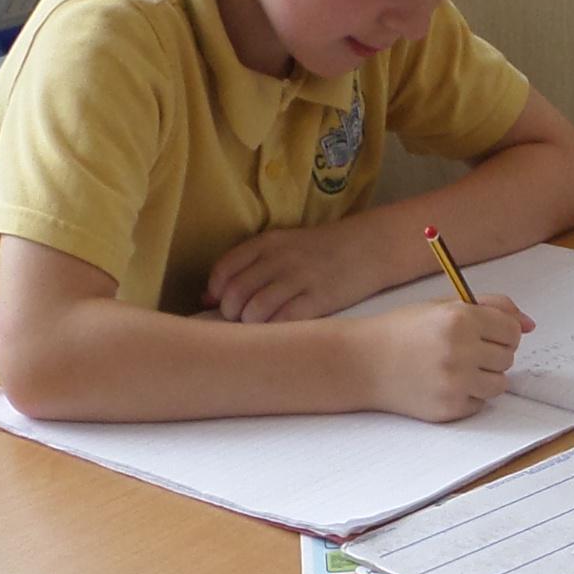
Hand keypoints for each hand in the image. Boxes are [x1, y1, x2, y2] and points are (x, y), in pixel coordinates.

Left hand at [207, 222, 395, 323]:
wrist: (368, 247)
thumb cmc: (319, 251)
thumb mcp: (282, 247)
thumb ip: (245, 268)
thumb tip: (205, 297)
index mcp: (267, 242)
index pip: (225, 269)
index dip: (217, 291)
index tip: (221, 302)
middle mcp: (280, 259)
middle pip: (236, 293)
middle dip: (231, 313)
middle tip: (241, 319)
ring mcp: (300, 279)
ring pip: (256, 310)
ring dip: (251, 324)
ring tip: (259, 326)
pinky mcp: (320, 299)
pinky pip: (285, 320)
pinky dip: (275, 330)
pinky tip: (279, 331)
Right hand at [359, 296, 532, 421]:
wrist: (363, 363)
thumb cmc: (403, 331)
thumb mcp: (444, 306)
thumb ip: (491, 307)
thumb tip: (529, 324)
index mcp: (460, 318)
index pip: (512, 331)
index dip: (502, 332)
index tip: (486, 334)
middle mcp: (459, 350)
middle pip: (509, 357)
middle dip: (492, 353)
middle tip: (464, 351)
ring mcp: (454, 382)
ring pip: (500, 383)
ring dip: (485, 377)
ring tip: (458, 368)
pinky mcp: (448, 408)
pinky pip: (480, 403)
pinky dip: (468, 396)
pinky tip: (444, 384)